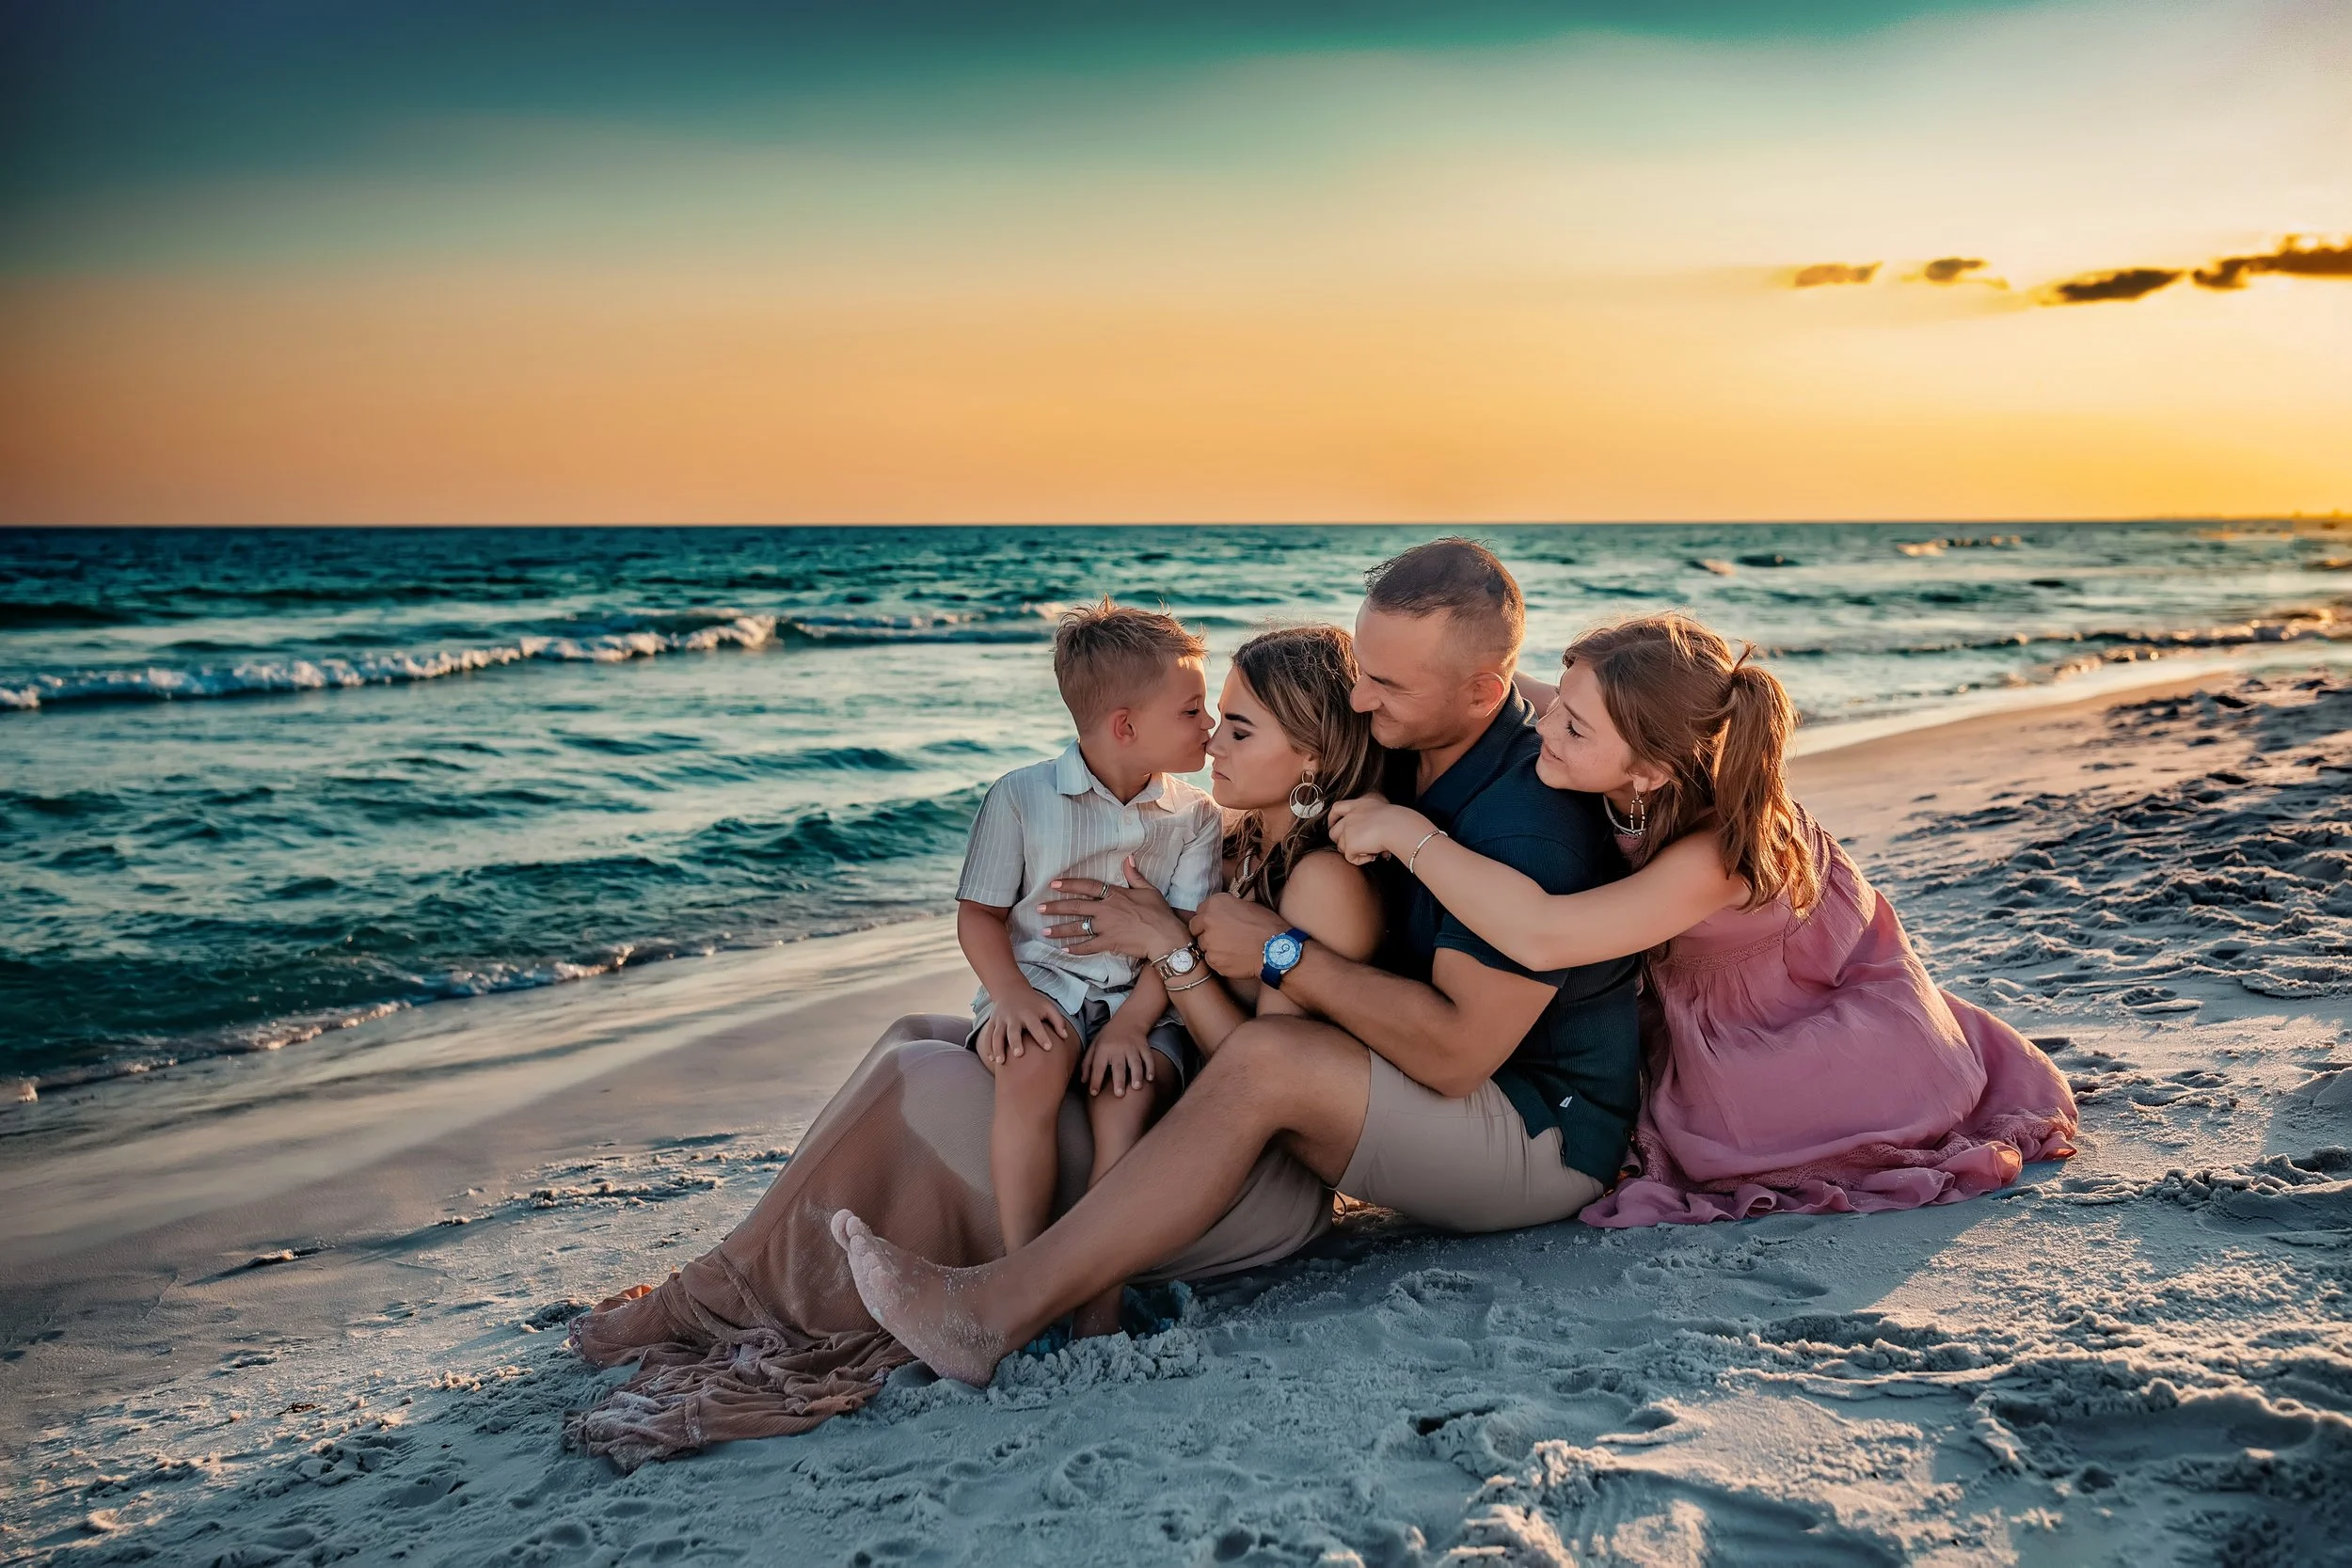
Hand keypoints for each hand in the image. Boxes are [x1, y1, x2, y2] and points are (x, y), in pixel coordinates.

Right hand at [977, 983, 1072, 1064]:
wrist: (1010, 989)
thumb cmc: (1033, 1003)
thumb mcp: (1047, 1007)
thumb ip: (1058, 1021)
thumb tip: (1065, 1037)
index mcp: (1028, 1013)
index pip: (1036, 1026)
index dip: (1042, 1036)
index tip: (1048, 1048)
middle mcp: (1013, 1017)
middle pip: (1013, 1031)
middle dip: (1015, 1042)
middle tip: (1019, 1055)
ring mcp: (1001, 1020)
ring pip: (997, 1035)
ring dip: (997, 1048)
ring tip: (1000, 1062)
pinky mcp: (992, 1022)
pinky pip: (988, 1036)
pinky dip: (988, 1048)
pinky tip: (992, 1059)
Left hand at [1041, 857, 1190, 959]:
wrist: (1165, 936)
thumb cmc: (1159, 913)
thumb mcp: (1149, 890)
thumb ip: (1135, 876)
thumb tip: (1128, 859)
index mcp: (1114, 895)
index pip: (1087, 886)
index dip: (1069, 884)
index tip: (1053, 884)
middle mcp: (1106, 910)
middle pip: (1075, 907)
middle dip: (1055, 908)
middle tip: (1039, 909)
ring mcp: (1105, 927)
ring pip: (1077, 927)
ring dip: (1059, 930)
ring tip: (1044, 932)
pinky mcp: (1108, 943)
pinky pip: (1088, 947)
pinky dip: (1075, 949)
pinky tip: (1063, 950)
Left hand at [1083, 1026, 1156, 1097]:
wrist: (1128, 1019)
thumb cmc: (1108, 1037)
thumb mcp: (1094, 1045)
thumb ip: (1088, 1063)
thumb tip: (1083, 1081)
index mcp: (1103, 1049)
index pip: (1098, 1066)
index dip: (1095, 1080)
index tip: (1094, 1093)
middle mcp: (1118, 1049)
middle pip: (1119, 1066)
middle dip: (1119, 1080)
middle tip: (1119, 1094)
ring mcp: (1133, 1048)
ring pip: (1136, 1063)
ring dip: (1137, 1075)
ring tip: (1136, 1087)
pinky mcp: (1144, 1047)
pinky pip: (1148, 1058)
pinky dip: (1150, 1068)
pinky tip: (1150, 1078)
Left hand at [1188, 892, 1287, 977]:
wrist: (1275, 949)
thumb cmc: (1267, 926)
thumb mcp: (1249, 905)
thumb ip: (1229, 907)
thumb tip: (1225, 911)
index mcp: (1216, 903)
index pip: (1199, 911)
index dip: (1207, 918)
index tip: (1215, 923)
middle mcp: (1208, 920)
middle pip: (1195, 928)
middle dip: (1204, 932)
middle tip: (1220, 937)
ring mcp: (1208, 942)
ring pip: (1202, 945)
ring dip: (1212, 947)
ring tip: (1231, 949)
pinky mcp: (1213, 960)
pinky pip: (1211, 960)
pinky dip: (1219, 960)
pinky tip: (1234, 958)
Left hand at [1327, 796, 1431, 867]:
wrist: (1397, 827)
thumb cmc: (1399, 821)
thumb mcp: (1383, 812)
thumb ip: (1373, 820)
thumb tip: (1375, 836)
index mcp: (1359, 805)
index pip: (1337, 808)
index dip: (1332, 818)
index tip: (1334, 825)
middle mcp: (1350, 816)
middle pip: (1333, 832)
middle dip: (1341, 841)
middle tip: (1356, 846)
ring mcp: (1348, 830)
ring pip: (1341, 847)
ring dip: (1354, 851)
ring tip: (1371, 851)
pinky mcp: (1350, 844)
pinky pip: (1350, 858)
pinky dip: (1361, 860)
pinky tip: (1372, 855)